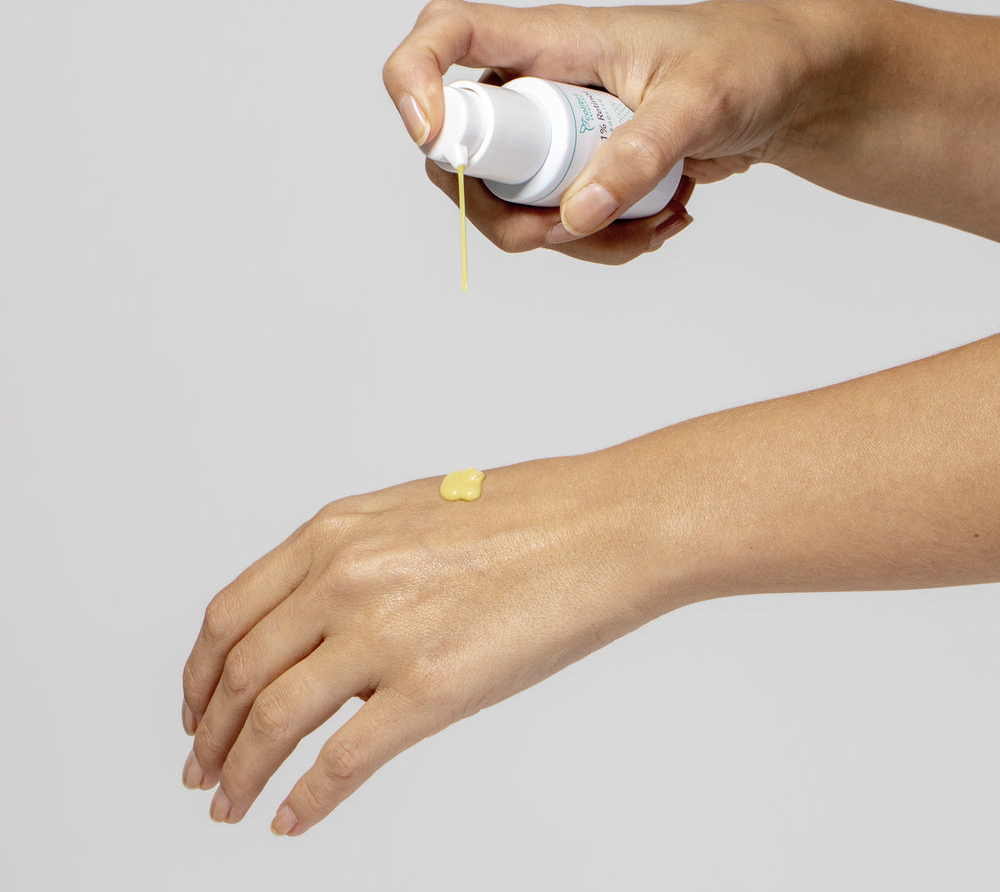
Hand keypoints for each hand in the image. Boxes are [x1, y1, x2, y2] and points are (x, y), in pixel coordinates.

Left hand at [180, 454, 677, 834]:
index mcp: (336, 533)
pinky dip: (307, 799)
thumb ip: (354, 566)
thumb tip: (325, 633)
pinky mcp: (432, 688)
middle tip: (202, 767)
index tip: (197, 708)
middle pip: (237, 673)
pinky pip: (342, 761)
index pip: (230, 615)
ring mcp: (385, 633)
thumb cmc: (529, 515)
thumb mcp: (413, 517)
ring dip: (240, 772)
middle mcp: (344, 578)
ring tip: (229, 803)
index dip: (199, 674)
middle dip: (208, 732)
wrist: (606, 526)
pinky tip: (292, 820)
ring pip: (272, 720)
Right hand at [383, 0, 841, 262]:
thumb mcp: (701, 101)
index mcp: (554, 41)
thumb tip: (577, 213)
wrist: (784, 89)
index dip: (416, 82)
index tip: (434, 139)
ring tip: (653, 222)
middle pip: (466, 156)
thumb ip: (640, 154)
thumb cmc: (748, 60)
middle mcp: (538, 88)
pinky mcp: (578, 173)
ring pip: (511, 207)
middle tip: (570, 227)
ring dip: (571, 240)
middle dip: (507, 213)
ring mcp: (554, 137)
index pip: (448, 36)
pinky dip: (601, 244)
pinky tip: (658, 223)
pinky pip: (557, 226)